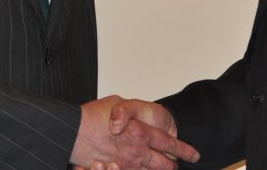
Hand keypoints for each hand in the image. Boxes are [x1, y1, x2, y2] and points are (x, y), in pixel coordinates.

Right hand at [70, 95, 198, 169]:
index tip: (194, 155)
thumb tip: (139, 122)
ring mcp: (126, 165)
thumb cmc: (93, 115)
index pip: (169, 144)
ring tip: (166, 169)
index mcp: (142, 133)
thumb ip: (130, 112)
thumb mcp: (117, 103)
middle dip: (172, 166)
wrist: (73, 130)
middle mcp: (137, 152)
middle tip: (177, 166)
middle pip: (163, 165)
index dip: (183, 150)